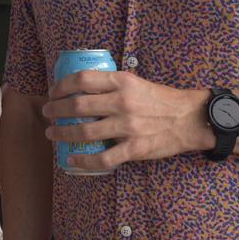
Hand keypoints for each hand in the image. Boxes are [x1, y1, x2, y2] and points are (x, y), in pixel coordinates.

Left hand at [42, 70, 209, 171]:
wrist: (191, 118)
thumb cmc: (162, 99)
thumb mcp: (137, 81)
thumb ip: (113, 84)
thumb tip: (84, 88)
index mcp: (122, 81)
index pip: (82, 79)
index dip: (61, 86)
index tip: (52, 92)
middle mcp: (122, 102)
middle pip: (77, 105)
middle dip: (55, 111)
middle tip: (47, 114)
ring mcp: (128, 126)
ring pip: (85, 131)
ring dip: (63, 134)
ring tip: (52, 134)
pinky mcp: (134, 148)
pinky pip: (103, 157)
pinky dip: (84, 160)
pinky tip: (73, 159)